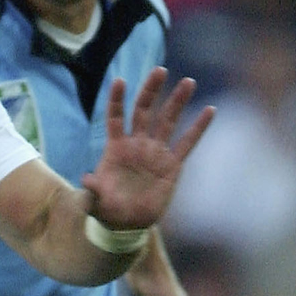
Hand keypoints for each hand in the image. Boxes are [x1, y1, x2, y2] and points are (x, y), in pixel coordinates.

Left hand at [81, 69, 213, 231]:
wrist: (127, 225)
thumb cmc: (108, 210)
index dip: (116, 100)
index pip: (115, 118)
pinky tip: (209, 111)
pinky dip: (198, 127)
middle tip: (160, 71)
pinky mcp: (172, 165)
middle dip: (151, 91)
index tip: (118, 81)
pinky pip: (188, 143)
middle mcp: (137, 145)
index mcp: (116, 148)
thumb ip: (92, 191)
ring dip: (177, 101)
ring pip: (167, 121)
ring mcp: (156, 153)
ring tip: (188, 82)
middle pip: (144, 111)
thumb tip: (86, 181)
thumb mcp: (97, 203)